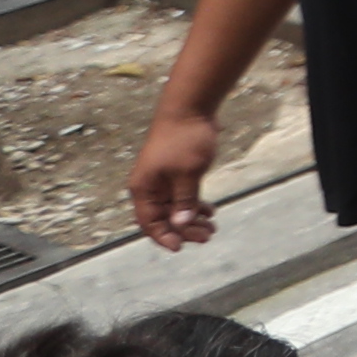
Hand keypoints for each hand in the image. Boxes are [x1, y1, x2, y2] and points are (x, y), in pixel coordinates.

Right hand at [130, 107, 223, 248]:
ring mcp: (163, 179)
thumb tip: (181, 224)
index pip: (148, 222)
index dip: (163, 236)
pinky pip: (183, 195)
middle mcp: (150, 186)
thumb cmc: (184, 139)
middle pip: (163, 217)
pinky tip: (210, 211)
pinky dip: (194, 204)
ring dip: (191, 219)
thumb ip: (185, 200)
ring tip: (212, 228)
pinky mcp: (176, 172)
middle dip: (184, 230)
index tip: (180, 247)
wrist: (190, 109)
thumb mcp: (187, 173)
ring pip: (175, 207)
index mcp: (144, 188)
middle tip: (207, 236)